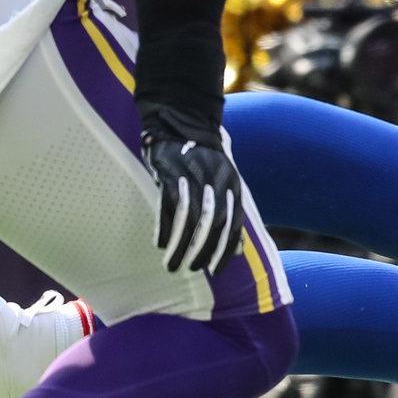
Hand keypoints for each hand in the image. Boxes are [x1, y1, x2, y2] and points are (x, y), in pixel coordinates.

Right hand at [140, 104, 244, 274]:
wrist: (180, 126)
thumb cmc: (202, 163)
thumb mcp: (223, 184)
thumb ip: (230, 214)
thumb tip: (237, 251)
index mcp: (233, 186)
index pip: (234, 225)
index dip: (226, 250)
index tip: (216, 271)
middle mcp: (217, 182)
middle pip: (214, 223)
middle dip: (204, 250)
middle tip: (193, 270)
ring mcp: (194, 177)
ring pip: (190, 218)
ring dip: (181, 245)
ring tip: (172, 265)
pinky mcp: (171, 174)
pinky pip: (169, 206)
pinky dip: (165, 227)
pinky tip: (160, 243)